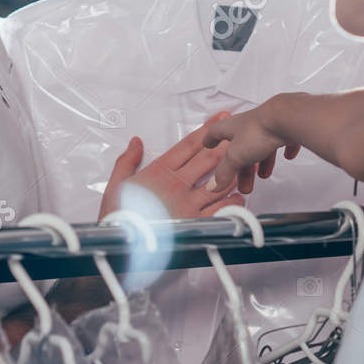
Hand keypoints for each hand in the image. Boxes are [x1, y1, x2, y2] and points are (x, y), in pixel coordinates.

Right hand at [98, 112, 245, 219]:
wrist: (121, 244)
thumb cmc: (120, 216)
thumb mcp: (117, 184)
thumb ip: (128, 161)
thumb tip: (136, 142)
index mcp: (161, 171)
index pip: (188, 145)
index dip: (207, 130)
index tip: (219, 118)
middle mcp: (178, 184)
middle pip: (208, 157)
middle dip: (226, 143)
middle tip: (239, 132)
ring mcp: (189, 203)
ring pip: (219, 180)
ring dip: (233, 169)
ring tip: (246, 160)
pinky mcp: (195, 222)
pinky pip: (220, 209)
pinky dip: (232, 201)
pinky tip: (240, 195)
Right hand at [201, 100, 300, 195]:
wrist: (287, 119)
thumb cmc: (260, 130)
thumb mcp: (235, 156)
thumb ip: (225, 171)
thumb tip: (214, 184)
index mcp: (234, 127)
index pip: (217, 131)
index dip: (211, 138)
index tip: (208, 142)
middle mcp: (250, 124)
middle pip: (242, 146)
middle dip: (241, 165)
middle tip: (242, 180)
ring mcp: (269, 125)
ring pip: (263, 144)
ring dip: (262, 161)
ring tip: (263, 174)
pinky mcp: (287, 128)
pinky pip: (285, 139)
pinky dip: (285, 149)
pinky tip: (288, 155)